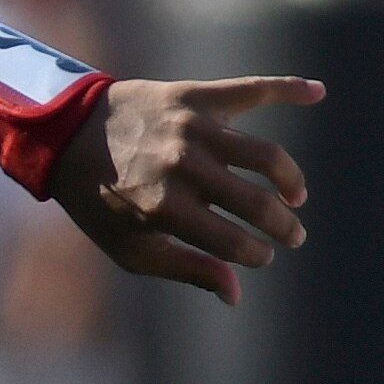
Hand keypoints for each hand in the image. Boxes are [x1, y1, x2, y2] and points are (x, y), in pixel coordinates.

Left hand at [48, 75, 321, 302]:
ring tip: (295, 196)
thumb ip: (187, 269)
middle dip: (282, 225)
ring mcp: (192, 127)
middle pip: (255, 202)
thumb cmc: (99, 201)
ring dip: (289, 179)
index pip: (234, 241)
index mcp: (166, 208)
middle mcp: (183, 166)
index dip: (256, 254)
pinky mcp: (196, 95)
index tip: (261, 257)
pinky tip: (317, 92)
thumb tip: (236, 294)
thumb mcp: (131, 249)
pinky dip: (288, 89)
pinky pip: (252, 89)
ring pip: (264, 155)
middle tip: (293, 235)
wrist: (66, 133)